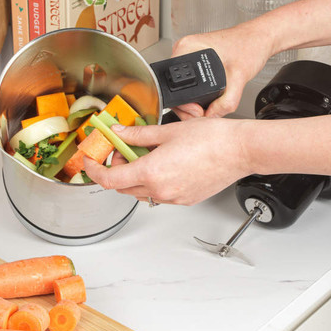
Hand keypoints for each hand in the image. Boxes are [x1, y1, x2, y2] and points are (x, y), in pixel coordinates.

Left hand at [83, 120, 250, 206]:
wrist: (240, 150)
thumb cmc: (212, 139)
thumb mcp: (167, 130)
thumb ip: (137, 134)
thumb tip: (118, 132)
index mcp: (151, 172)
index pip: (109, 179)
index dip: (94, 171)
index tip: (90, 162)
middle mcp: (161, 190)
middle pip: (122, 187)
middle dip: (115, 169)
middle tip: (120, 150)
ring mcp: (173, 198)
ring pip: (140, 193)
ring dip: (133, 177)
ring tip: (143, 156)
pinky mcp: (185, 200)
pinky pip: (158, 195)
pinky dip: (151, 183)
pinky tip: (160, 165)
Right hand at [171, 24, 272, 118]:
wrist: (260, 38)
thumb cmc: (250, 45)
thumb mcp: (239, 78)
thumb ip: (226, 102)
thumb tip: (210, 116)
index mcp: (188, 48)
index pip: (174, 83)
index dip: (184, 103)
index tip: (199, 111)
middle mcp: (185, 49)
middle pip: (175, 87)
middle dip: (189, 106)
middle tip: (204, 113)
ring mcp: (190, 54)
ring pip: (182, 86)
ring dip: (194, 100)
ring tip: (209, 106)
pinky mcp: (196, 60)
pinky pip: (190, 82)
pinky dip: (198, 93)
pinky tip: (209, 97)